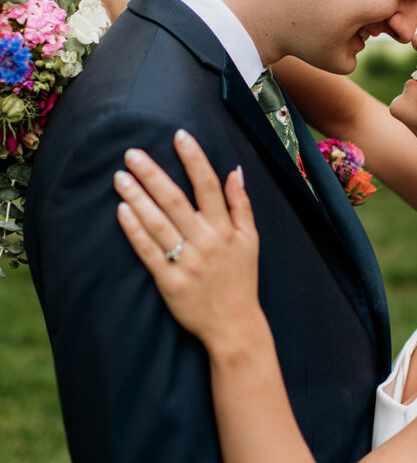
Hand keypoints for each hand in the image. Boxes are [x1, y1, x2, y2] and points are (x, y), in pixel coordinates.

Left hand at [113, 130, 260, 352]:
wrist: (234, 326)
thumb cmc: (242, 280)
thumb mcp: (251, 241)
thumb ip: (241, 205)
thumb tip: (235, 171)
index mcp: (225, 229)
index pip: (208, 186)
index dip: (194, 159)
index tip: (179, 136)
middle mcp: (206, 242)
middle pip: (175, 200)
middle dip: (153, 174)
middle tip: (132, 153)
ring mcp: (187, 262)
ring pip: (158, 223)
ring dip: (137, 197)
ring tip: (120, 177)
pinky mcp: (170, 282)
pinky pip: (148, 252)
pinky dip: (134, 231)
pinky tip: (122, 211)